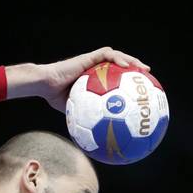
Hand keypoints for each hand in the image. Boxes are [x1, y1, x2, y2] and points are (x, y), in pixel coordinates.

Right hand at [7, 47, 149, 111]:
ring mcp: (92, 61)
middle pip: (119, 64)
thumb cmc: (54, 97)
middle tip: (147, 77)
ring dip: (132, 61)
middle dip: (135, 69)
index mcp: (92, 79)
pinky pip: (106, 54)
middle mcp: (94, 68)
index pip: (114, 76)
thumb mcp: (73, 111)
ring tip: (143, 69)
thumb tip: (92, 138)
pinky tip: (127, 67)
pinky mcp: (88, 57)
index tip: (138, 90)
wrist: (45, 85)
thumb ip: (84, 118)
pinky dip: (118, 59)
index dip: (127, 81)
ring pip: (117, 56)